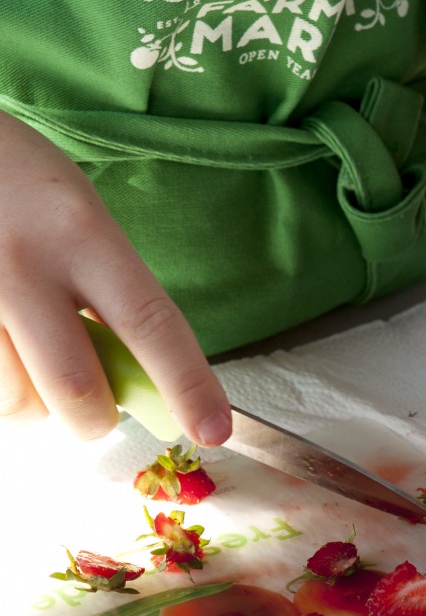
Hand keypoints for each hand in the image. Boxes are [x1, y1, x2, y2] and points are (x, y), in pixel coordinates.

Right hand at [0, 111, 230, 443]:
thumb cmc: (24, 184)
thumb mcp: (83, 218)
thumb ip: (112, 291)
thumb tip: (140, 379)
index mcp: (82, 233)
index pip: (151, 323)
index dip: (187, 384)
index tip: (215, 430)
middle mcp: (24, 265)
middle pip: (77, 389)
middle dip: (96, 417)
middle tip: (97, 404)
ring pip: (18, 402)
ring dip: (38, 404)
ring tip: (33, 357)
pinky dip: (5, 387)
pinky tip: (5, 348)